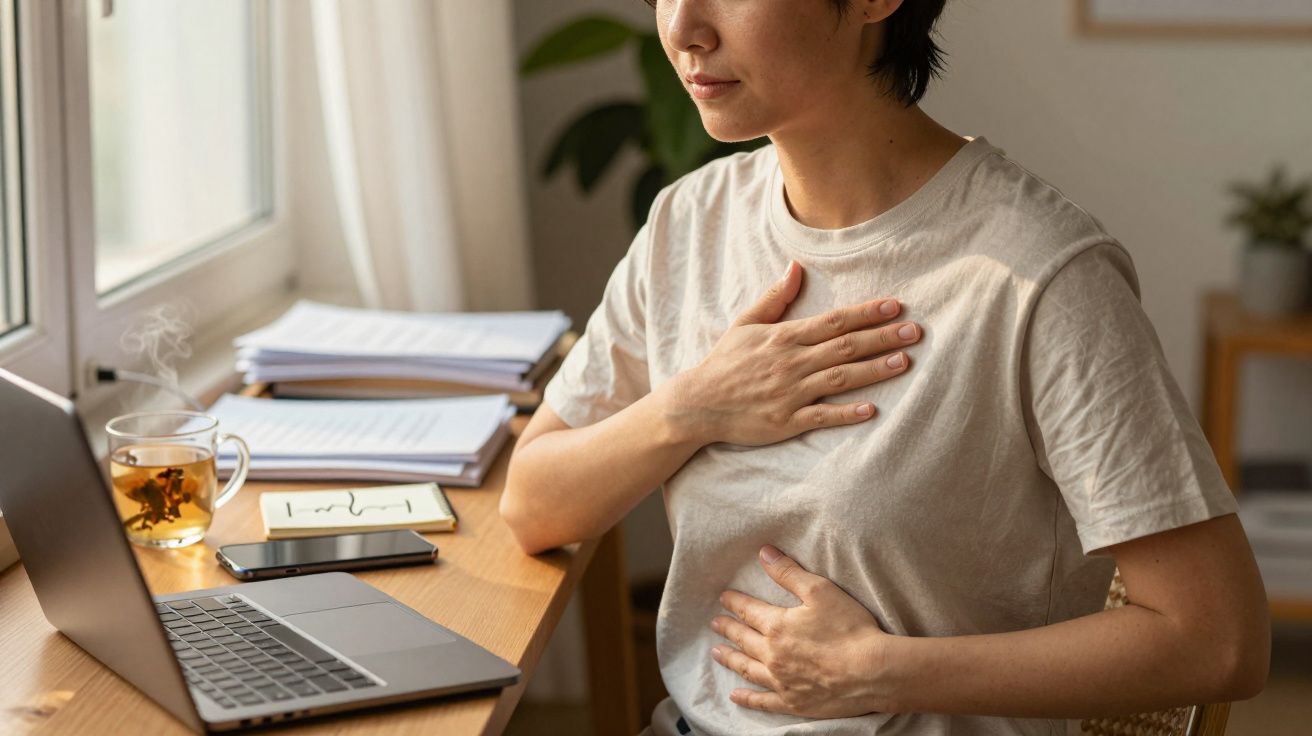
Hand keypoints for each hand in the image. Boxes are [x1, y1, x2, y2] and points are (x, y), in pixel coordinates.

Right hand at [662, 261, 920, 446]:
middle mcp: (791, 362)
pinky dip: (846, 413)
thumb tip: (796, 268)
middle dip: (882, 338)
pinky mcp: (786, 421)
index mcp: (784, 337)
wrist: (697, 403)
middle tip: (916, 331)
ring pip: (839, 378)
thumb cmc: (724, 363)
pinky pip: (821, 416)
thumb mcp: (745, 324)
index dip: (866, 313)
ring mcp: (789, 392)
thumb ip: (775, 298)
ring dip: (874, 370)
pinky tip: (872, 410)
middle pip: (845, 347)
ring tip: (905, 362)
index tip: (895, 306)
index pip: (834, 321)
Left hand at [711, 545, 893, 718]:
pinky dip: (747, 699)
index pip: (748, 611)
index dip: (735, 602)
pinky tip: (736, 696)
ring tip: (717, 653)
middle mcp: (772, 655)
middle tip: (715, 624)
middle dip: (728, 629)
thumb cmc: (849, 628)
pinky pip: (763, 702)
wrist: (872, 671)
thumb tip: (764, 553)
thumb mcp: (820, 590)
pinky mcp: (793, 703)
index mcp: (777, 626)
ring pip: (747, 669)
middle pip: (744, 639)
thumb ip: (789, 572)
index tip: (723, 598)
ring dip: (731, 659)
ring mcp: (781, 681)